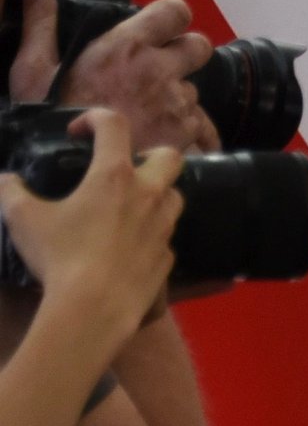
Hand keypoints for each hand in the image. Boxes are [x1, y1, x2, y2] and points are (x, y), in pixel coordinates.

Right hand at [0, 110, 181, 358]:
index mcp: (115, 175)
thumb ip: (11, 192)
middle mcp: (149, 193)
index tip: (78, 131)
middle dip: (151, 154)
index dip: (96, 117)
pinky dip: (150, 235)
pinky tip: (128, 247)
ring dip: (155, 195)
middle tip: (124, 169)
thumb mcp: (24, 219)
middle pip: (169, 156)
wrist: (95, 308)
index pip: (115, 124)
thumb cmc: (60, 257)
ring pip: (174, 196)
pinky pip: (165, 236)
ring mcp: (164, 225)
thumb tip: (4, 180)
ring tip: (126, 208)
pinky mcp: (168, 255)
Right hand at [10, 0, 218, 152]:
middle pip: (198, 47)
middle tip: (158, 74)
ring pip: (194, 92)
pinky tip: (166, 140)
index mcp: (127, 47)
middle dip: (184, 56)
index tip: (160, 30)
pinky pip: (202, 128)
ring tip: (146, 118)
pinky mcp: (187, 138)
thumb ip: (41, 27)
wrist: (65, 177)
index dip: (170, 18)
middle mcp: (160, 72)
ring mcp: (177, 105)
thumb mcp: (32, 72)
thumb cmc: (46, 121)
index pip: (175, 11)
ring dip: (177, 101)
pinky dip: (189, 135)